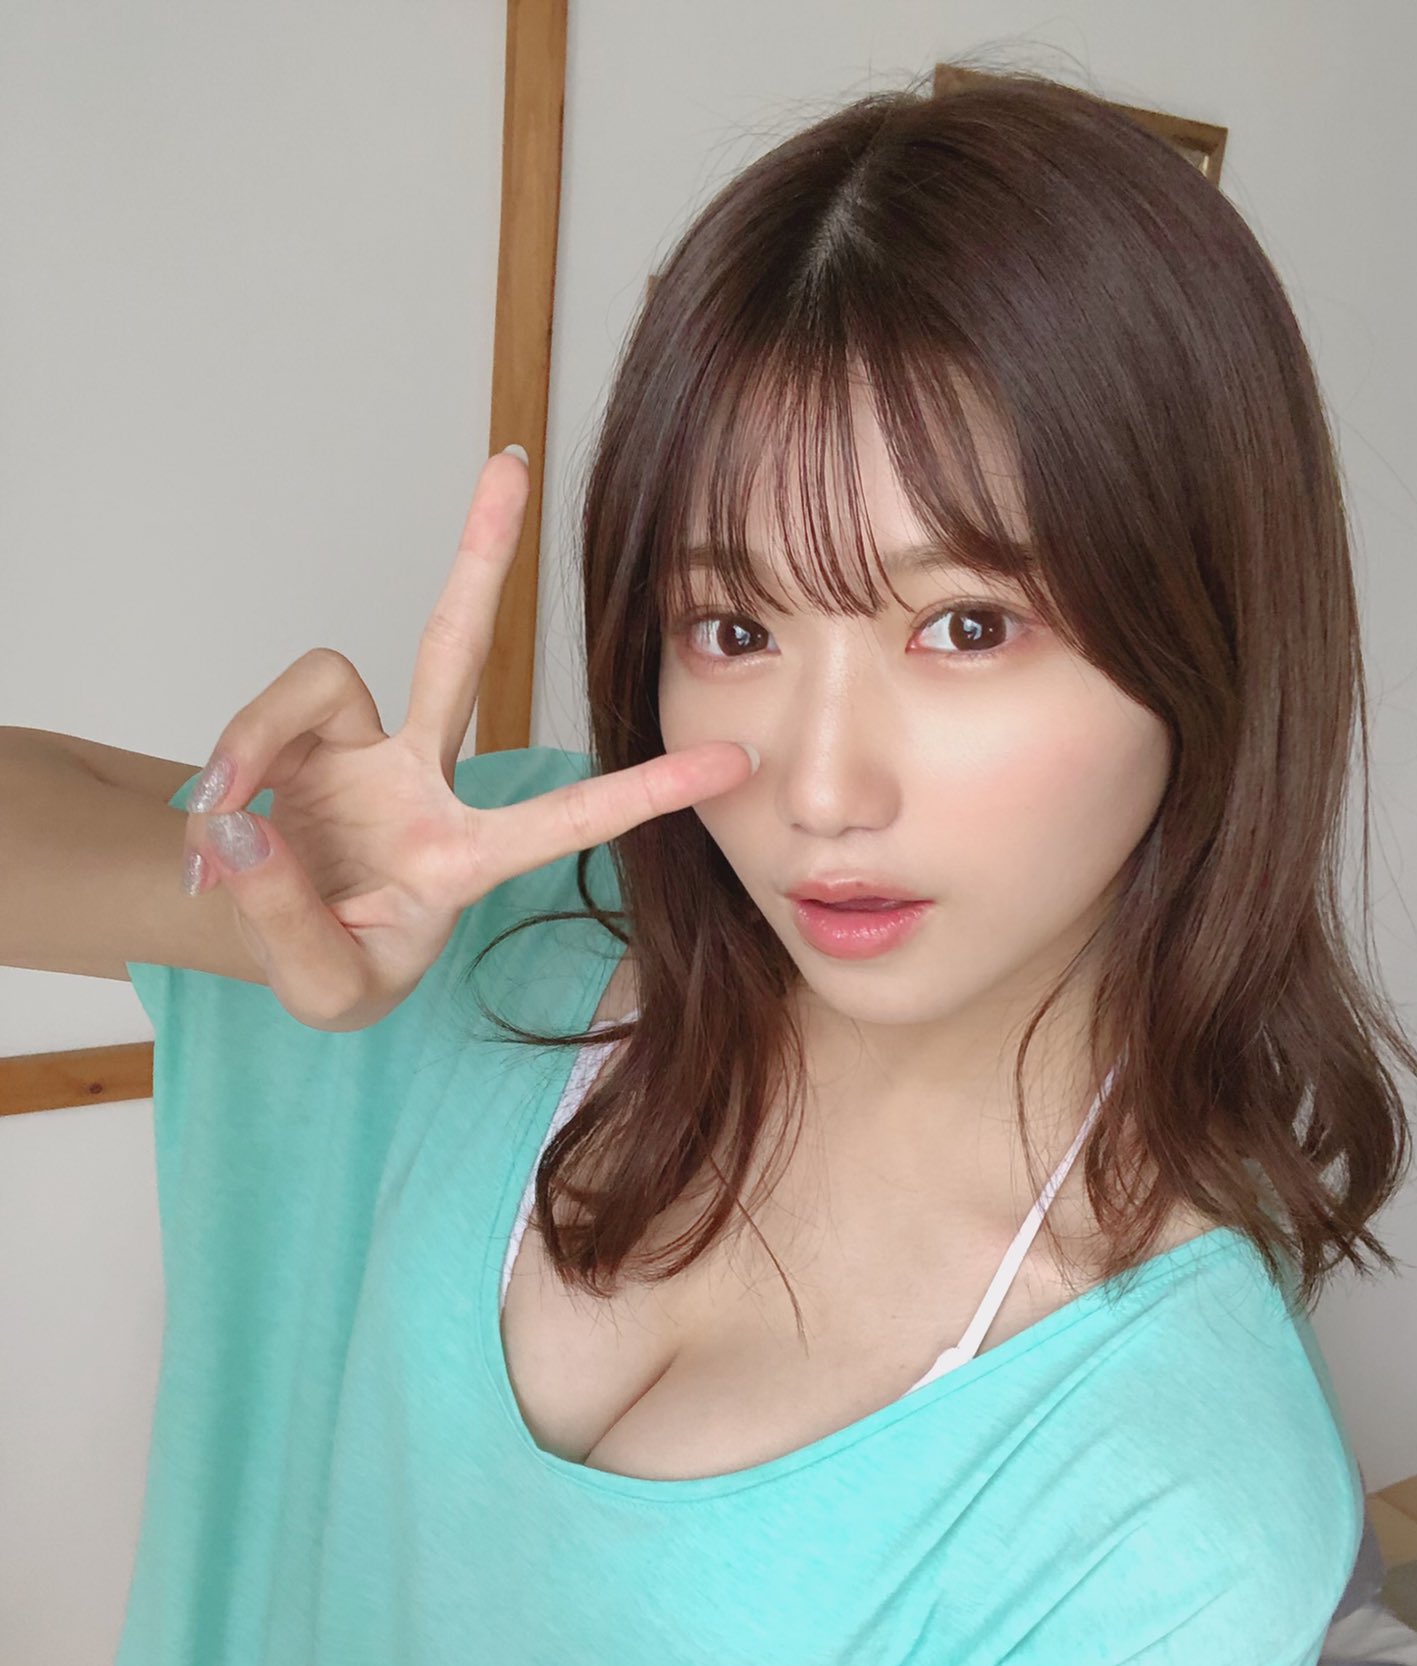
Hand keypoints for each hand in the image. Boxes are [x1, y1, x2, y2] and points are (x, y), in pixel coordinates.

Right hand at [182, 448, 755, 1029]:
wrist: (255, 941)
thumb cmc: (327, 963)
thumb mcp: (323, 986)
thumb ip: (289, 918)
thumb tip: (246, 821)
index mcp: (463, 857)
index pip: (568, 819)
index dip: (648, 791)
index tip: (734, 762)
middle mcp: (423, 782)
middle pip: (457, 650)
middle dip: (481, 555)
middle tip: (510, 462)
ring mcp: (360, 749)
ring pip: (324, 675)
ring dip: (258, 738)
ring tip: (224, 821)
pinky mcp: (297, 734)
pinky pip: (262, 715)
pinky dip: (230, 759)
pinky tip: (215, 820)